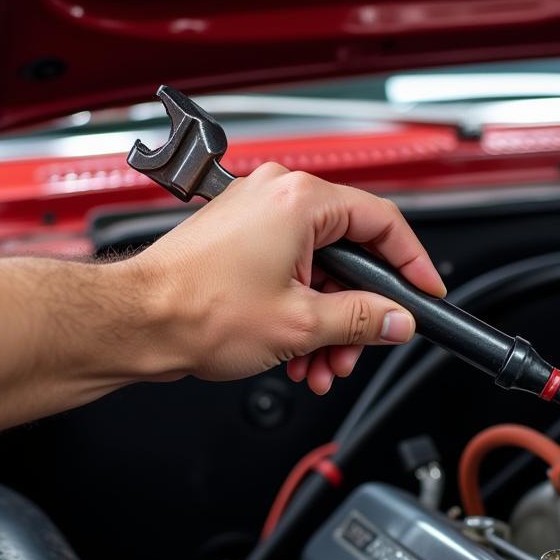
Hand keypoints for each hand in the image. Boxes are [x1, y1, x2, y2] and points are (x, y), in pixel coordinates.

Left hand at [137, 163, 445, 393]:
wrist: (135, 322)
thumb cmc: (196, 309)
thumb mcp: (301, 324)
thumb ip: (364, 321)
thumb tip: (397, 320)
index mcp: (299, 200)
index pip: (382, 223)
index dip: (411, 264)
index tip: (424, 294)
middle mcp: (276, 195)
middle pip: (348, 254)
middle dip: (356, 314)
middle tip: (358, 349)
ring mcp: (254, 215)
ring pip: (318, 270)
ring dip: (326, 323)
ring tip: (318, 364)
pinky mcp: (237, 238)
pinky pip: (288, 272)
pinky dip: (298, 312)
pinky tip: (295, 354)